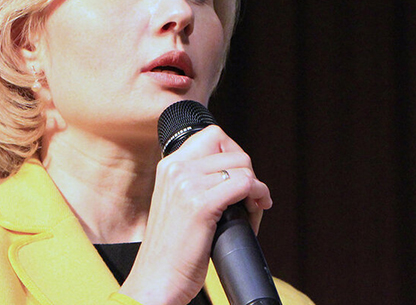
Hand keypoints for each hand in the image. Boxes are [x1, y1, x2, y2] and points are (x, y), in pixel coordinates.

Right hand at [118, 126, 271, 304]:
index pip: (213, 136)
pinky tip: (256, 209)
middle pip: (233, 150)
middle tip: (248, 199)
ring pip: (243, 167)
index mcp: (168, 165)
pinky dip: (258, 195)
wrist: (157, 280)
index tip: (239, 177)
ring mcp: (186, 184)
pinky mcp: (200, 204)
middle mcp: (175, 169)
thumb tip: (241, 173)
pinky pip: (245, 184)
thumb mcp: (178, 204)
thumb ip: (199, 182)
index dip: (234, 154)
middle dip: (248, 174)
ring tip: (250, 209)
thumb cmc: (172, 250)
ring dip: (255, 188)